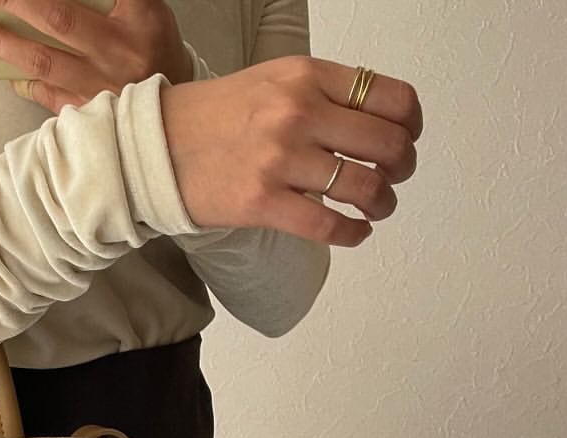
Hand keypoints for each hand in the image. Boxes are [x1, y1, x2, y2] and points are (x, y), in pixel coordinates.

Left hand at [0, 0, 192, 113]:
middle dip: (16, 1)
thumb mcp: (146, 12)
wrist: (172, 117)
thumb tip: (44, 6)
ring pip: (43, 61)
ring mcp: (101, 86)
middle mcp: (119, 52)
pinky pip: (45, 94)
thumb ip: (110, 0)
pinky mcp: (87, 114)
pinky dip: (22, 80)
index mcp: (140, 17)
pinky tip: (1, 68)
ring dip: (1, 43)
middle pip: (59, 19)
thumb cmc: (152, 52)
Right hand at [160, 56, 423, 245]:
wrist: (156, 149)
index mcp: (306, 77)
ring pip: (364, 187)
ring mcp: (280, 160)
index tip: (405, 139)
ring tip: (376, 208)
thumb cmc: (211, 118)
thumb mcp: (271, 81)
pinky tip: (355, 233)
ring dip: (382, 203)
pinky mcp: (262, 203)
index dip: (410, 125)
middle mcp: (299, 113)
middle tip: (394, 179)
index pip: (390, 98)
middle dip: (402, 168)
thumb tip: (370, 122)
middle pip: (387, 145)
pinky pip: (327, 224)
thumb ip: (321, 93)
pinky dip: (352, 233)